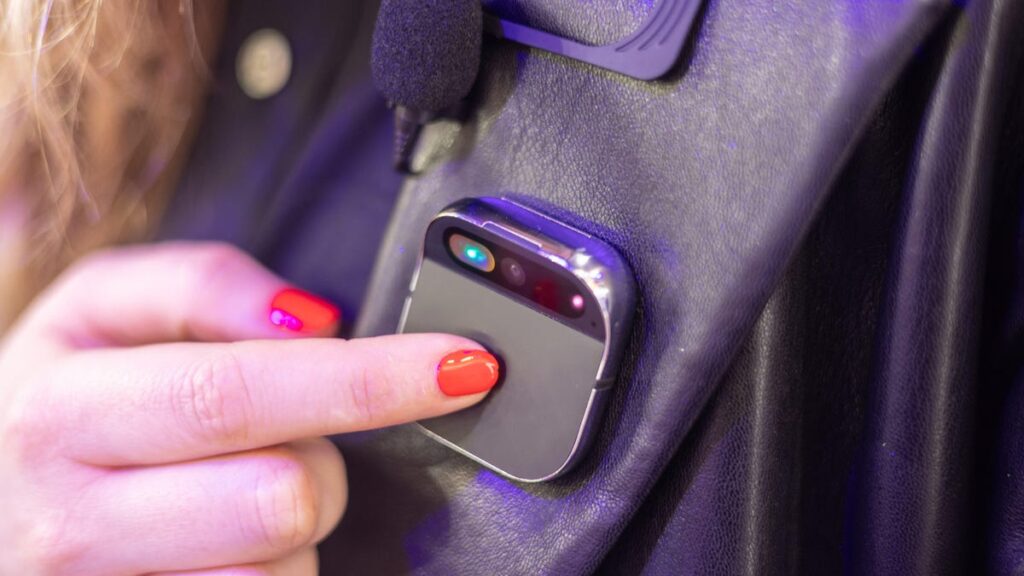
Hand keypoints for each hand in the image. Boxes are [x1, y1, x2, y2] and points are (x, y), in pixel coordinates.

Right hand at [0, 243, 497, 574]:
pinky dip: (271, 573)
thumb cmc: (67, 398)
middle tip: (290, 442)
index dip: (364, 379)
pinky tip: (223, 547)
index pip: (238, 392)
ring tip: (232, 496)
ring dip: (293, 526)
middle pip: (283, 493)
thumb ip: (202, 287)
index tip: (461, 364)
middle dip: (322, 463)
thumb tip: (311, 319)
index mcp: (63, 408)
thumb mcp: (100, 309)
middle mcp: (69, 519)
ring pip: (285, 565)